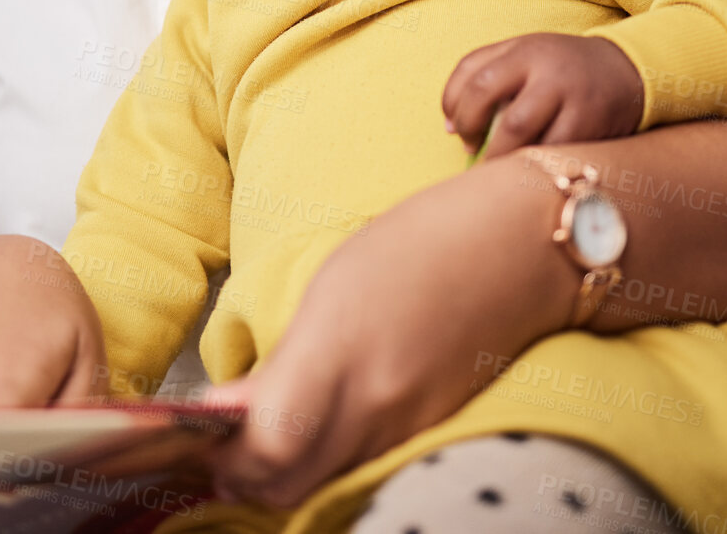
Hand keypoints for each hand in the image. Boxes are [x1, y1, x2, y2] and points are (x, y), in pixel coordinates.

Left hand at [200, 164, 571, 508]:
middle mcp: (375, 403)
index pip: (265, 443)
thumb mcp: (336, 281)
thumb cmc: (425, 241)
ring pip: (322, 484)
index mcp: (340, 349)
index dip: (223, 451)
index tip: (199, 430)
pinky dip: (329, 464)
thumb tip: (229, 407)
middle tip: (220, 444)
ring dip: (283, 474)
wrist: (527, 246)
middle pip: (286, 484)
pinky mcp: (431, 433)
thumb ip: (286, 356)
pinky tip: (318, 432)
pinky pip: (363, 470)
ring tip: (261, 437)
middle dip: (242, 474)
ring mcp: (408, 426)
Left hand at [443, 33, 643, 159]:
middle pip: (488, 99)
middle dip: (471, 129)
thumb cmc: (560, 68)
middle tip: (471, 148)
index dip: (453, 106)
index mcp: (524, 50)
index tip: (454, 128)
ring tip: (494, 163)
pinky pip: (549, 151)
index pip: (472, 75)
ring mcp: (569, 97)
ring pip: (518, 131)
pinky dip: (531, 163)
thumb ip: (482, 75)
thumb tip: (449, 126)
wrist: (628, 71)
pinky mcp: (589, 125)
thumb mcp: (523, 54)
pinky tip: (526, 166)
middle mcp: (546, 70)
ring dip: (498, 155)